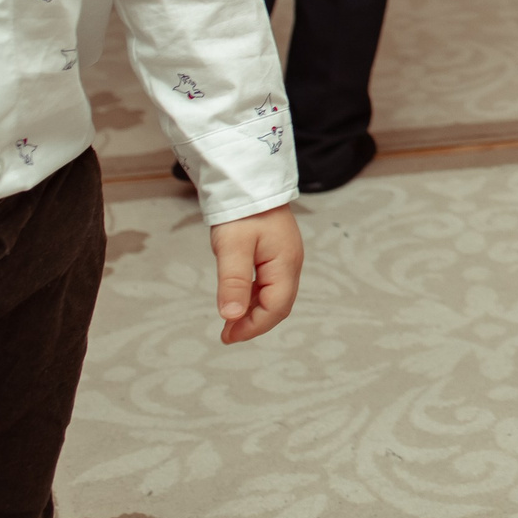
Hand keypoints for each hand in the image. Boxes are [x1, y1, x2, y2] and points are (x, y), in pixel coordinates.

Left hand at [211, 205, 302, 343]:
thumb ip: (233, 283)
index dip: (254, 327)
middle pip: (279, 305)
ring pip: (275, 295)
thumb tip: (231, 317)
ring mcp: (285, 258)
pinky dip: (254, 298)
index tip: (227, 336)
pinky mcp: (277, 253)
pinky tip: (237, 300)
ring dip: (254, 312)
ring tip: (229, 322)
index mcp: (285, 265)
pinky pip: (269, 284)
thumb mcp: (232, 248)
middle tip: (226, 334)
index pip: (276, 307)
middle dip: (255, 323)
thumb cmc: (243, 212)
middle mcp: (291, 264)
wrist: (250, 181)